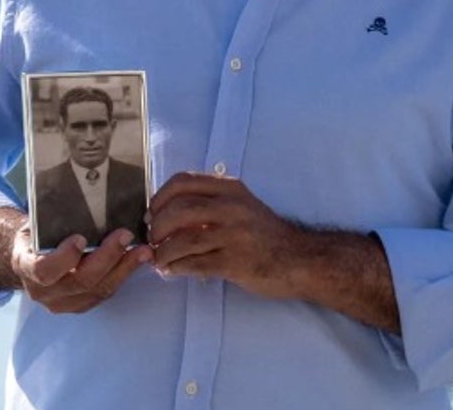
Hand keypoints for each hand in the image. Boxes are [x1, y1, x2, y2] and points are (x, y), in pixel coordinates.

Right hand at [11, 226, 152, 313]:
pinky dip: (123, 275)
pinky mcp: (80, 305)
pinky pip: (105, 293)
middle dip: (107, 257)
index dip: (64, 258)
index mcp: (26, 267)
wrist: (28, 260)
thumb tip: (80, 197)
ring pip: (98, 290)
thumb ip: (50, 221)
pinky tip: (137, 259)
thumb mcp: (33, 225)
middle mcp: (43, 291)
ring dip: (124, 268)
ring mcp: (62, 303)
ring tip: (143, 250)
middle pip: (80, 281)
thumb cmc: (33, 237)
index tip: (80, 238)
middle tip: (125, 236)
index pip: (44, 270)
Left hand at [148, 172, 304, 299]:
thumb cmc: (264, 233)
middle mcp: (231, 207)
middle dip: (158, 226)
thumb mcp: (240, 205)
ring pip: (183, 239)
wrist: (301, 259)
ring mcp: (234, 235)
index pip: (182, 182)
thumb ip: (209, 201)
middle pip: (178, 210)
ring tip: (158, 259)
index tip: (151, 213)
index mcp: (229, 189)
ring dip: (164, 251)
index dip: (159, 197)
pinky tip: (171, 270)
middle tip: (153, 239)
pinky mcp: (236, 262)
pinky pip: (195, 263)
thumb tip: (166, 212)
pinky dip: (177, 267)